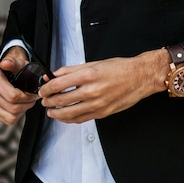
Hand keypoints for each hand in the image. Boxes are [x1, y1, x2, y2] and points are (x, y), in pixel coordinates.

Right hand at [0, 46, 38, 124]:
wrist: (9, 75)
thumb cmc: (17, 71)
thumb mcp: (19, 64)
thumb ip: (14, 62)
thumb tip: (5, 64)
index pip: (13, 96)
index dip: (27, 97)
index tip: (33, 93)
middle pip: (13, 108)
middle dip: (27, 104)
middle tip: (31, 98)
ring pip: (11, 116)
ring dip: (22, 110)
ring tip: (25, 101)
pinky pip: (7, 120)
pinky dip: (16, 115)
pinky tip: (17, 105)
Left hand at [38, 49, 168, 123]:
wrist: (140, 77)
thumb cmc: (120, 69)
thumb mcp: (94, 63)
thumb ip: (72, 70)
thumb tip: (55, 75)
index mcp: (88, 75)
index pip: (58, 84)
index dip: (46, 88)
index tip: (43, 90)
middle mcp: (92, 90)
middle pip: (60, 100)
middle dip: (48, 101)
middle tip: (44, 100)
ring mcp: (97, 104)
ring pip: (69, 113)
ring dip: (56, 113)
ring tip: (51, 111)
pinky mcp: (102, 113)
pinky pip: (81, 119)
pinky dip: (69, 119)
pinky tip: (65, 117)